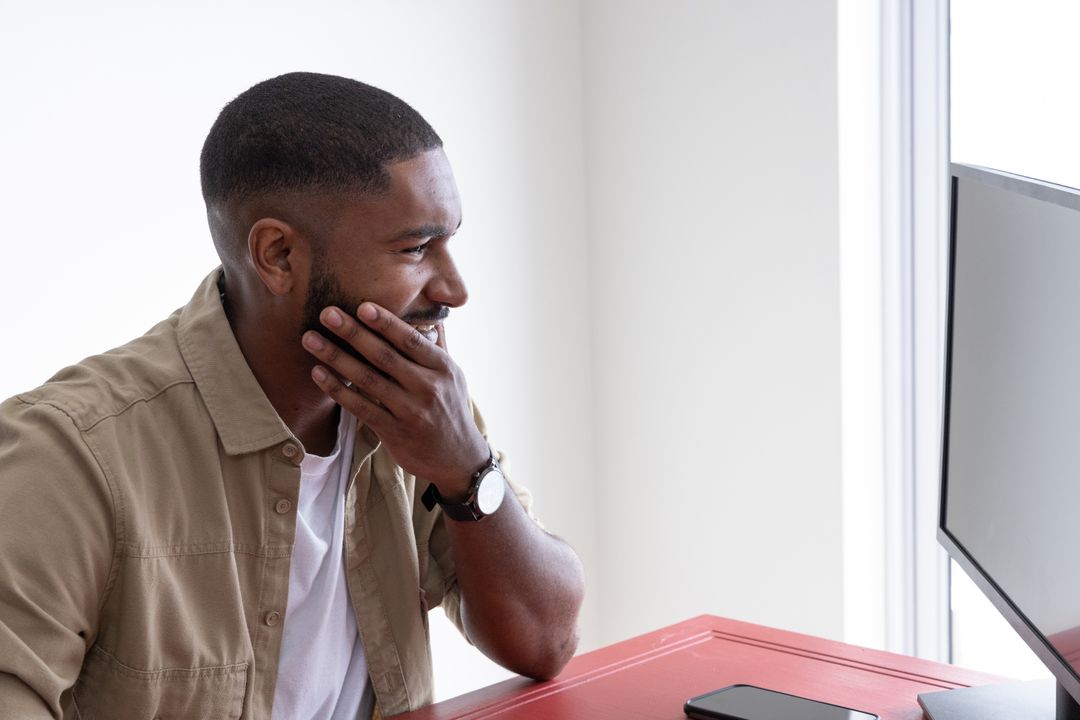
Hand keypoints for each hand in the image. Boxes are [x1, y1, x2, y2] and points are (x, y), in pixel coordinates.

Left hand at [301, 302, 488, 495]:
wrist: (459, 459)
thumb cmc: (451, 409)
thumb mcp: (454, 376)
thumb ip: (438, 346)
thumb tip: (431, 314)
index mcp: (442, 368)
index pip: (410, 340)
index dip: (385, 322)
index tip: (362, 306)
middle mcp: (427, 387)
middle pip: (384, 355)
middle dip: (352, 332)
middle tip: (326, 313)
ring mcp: (409, 411)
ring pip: (367, 380)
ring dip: (336, 357)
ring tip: (310, 339)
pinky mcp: (393, 432)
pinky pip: (360, 407)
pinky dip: (337, 390)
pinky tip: (318, 373)